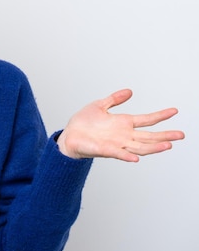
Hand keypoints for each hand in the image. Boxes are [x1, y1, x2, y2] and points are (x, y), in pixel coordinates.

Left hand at [56, 89, 184, 161]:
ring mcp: (116, 144)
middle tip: (181, 135)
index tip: (174, 111)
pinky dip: (127, 156)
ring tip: (168, 145)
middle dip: (165, 135)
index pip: (146, 119)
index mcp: (123, 123)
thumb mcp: (99, 105)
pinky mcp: (106, 150)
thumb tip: (129, 91)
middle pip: (149, 136)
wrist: (69, 136)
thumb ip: (114, 99)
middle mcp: (123, 135)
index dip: (160, 115)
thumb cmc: (83, 123)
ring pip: (139, 147)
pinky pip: (119, 154)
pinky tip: (137, 158)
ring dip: (153, 147)